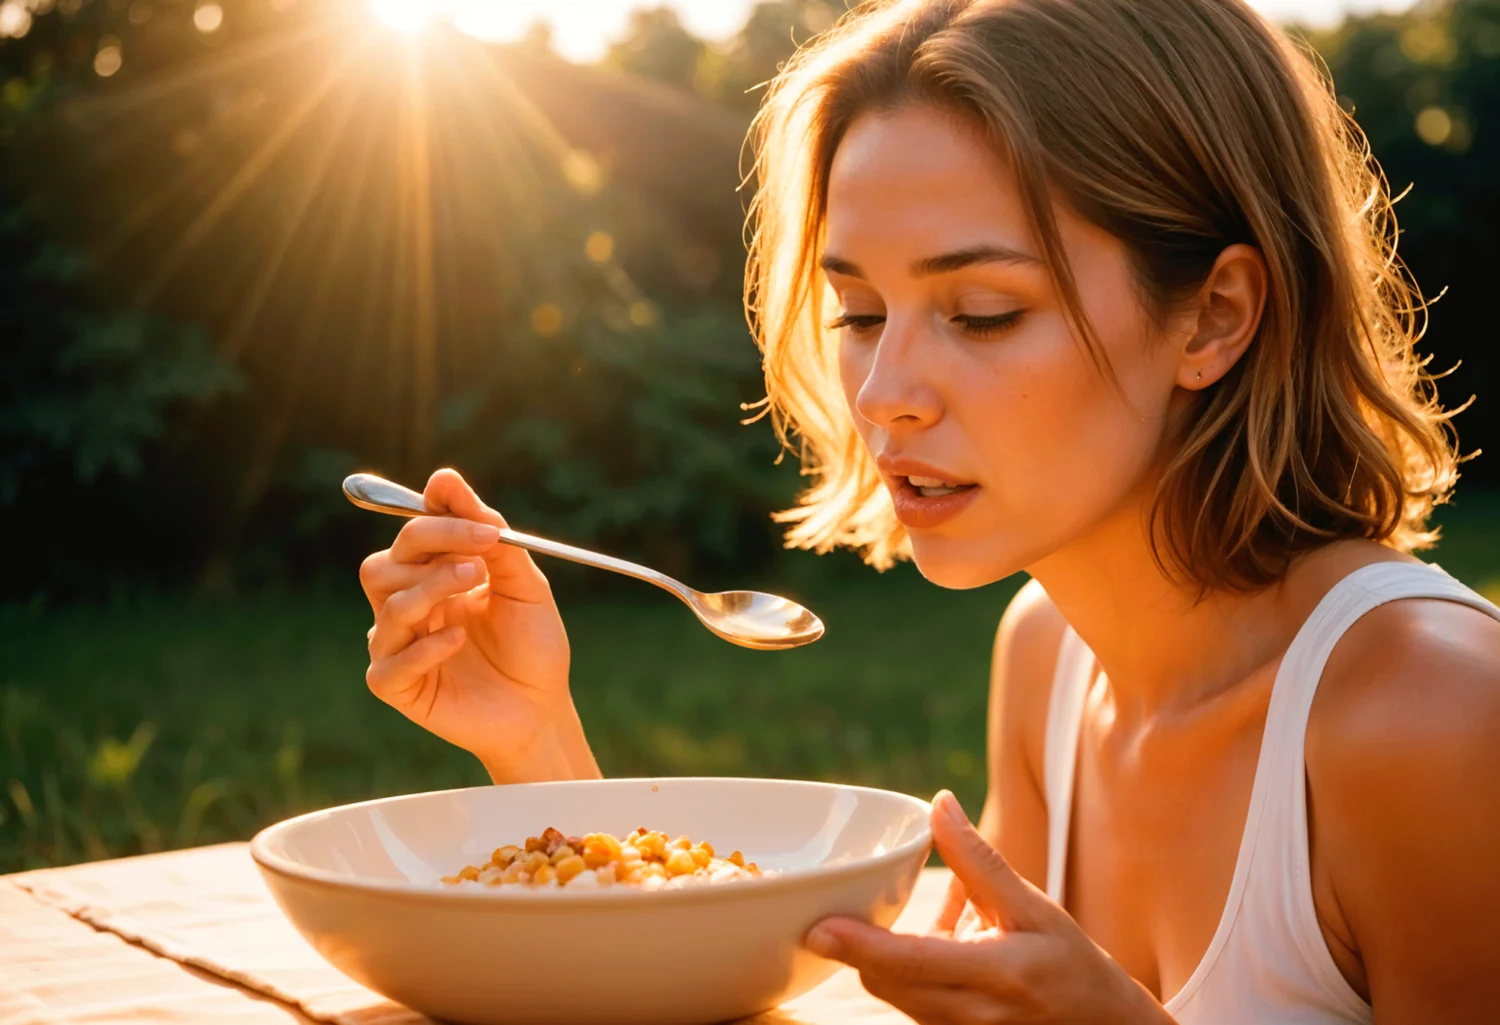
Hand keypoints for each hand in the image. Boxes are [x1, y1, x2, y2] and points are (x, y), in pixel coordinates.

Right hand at [358, 468, 599, 783]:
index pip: (413, 536)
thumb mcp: (522, 584)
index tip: (482, 523)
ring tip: (474, 584)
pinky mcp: (399, 688)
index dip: (438, 520)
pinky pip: (389, 663)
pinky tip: (457, 640)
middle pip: (383, 564)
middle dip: (428, 549)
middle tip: (479, 558)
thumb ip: (490, 536)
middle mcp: (408, 607)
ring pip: (387, 605)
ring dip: (431, 588)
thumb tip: (444, 478)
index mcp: (432, 577)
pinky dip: (423, 648)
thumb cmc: (532, 645)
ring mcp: (399, 647)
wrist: (543, 708)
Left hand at [804, 791, 1172, 1024]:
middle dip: (857, 943)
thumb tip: (940, 804)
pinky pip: (907, 1000)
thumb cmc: (1068, 964)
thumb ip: (979, 859)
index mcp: (997, 974)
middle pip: (885, 981)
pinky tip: (945, 940)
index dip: (860, 945)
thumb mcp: (1033, 906)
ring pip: (892, 991)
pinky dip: (906, 967)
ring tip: (937, 918)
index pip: (912, 963)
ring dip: (886, 951)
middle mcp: (969, 1015)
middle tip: (839, 902)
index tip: (818, 928)